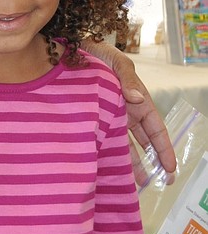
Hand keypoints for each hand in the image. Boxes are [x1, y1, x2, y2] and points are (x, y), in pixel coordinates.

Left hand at [84, 40, 175, 174]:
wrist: (64, 50)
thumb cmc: (95, 51)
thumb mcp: (115, 60)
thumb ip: (127, 78)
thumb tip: (138, 98)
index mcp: (137, 99)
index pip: (156, 128)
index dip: (164, 148)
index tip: (170, 168)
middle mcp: (125, 111)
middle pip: (144, 140)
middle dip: (153, 161)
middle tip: (161, 183)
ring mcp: (108, 117)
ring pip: (124, 144)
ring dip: (131, 163)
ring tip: (136, 183)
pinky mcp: (90, 119)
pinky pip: (102, 140)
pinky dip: (107, 153)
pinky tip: (107, 168)